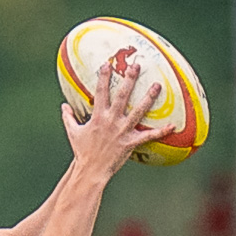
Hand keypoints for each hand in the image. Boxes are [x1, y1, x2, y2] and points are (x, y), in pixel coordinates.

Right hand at [63, 61, 162, 180]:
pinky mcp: (130, 143)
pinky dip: (161, 132)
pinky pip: (148, 136)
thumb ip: (68, 118)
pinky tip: (172, 126)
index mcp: (98, 117)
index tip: (107, 64)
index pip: (101, 92)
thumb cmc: (82, 152)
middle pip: (122, 96)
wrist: (90, 171)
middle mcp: (111, 121)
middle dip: (129, 79)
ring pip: (138, 111)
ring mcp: (122, 131)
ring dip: (148, 98)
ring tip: (157, 86)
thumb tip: (63, 106)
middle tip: (136, 65)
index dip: (103, 77)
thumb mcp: (73, 133)